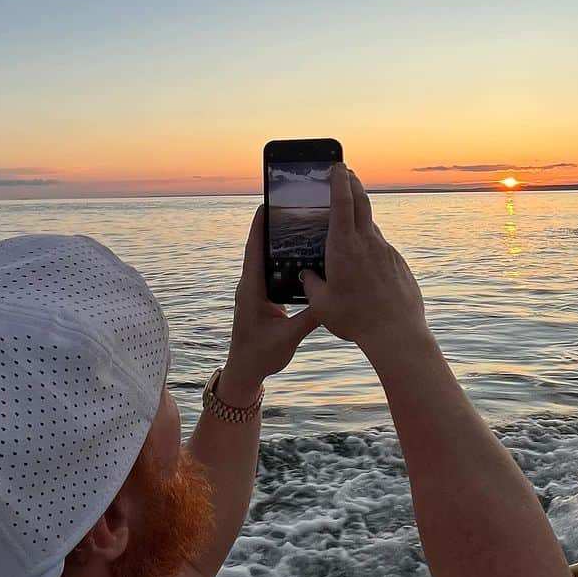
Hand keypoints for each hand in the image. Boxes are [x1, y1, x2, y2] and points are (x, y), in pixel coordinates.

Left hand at [223, 205, 319, 397]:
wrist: (245, 372)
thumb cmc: (260, 355)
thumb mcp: (288, 336)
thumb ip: (310, 316)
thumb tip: (332, 295)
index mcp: (252, 290)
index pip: (254, 251)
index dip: (259, 227)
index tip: (266, 204)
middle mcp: (251, 286)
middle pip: (261, 249)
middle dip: (272, 227)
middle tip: (290, 207)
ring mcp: (256, 292)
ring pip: (267, 260)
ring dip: (278, 243)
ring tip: (298, 225)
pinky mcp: (263, 298)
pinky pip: (273, 273)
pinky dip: (284, 261)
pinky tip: (302, 257)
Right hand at [299, 163, 428, 362]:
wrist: (397, 332)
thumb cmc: (355, 318)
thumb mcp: (322, 304)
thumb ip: (311, 284)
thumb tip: (306, 274)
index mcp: (344, 246)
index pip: (343, 201)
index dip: (339, 180)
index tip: (337, 165)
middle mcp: (367, 242)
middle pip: (362, 202)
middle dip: (353, 183)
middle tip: (346, 172)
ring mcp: (386, 251)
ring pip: (370, 226)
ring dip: (360, 217)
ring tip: (349, 221)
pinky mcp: (398, 264)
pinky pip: (380, 248)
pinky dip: (370, 245)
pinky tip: (365, 262)